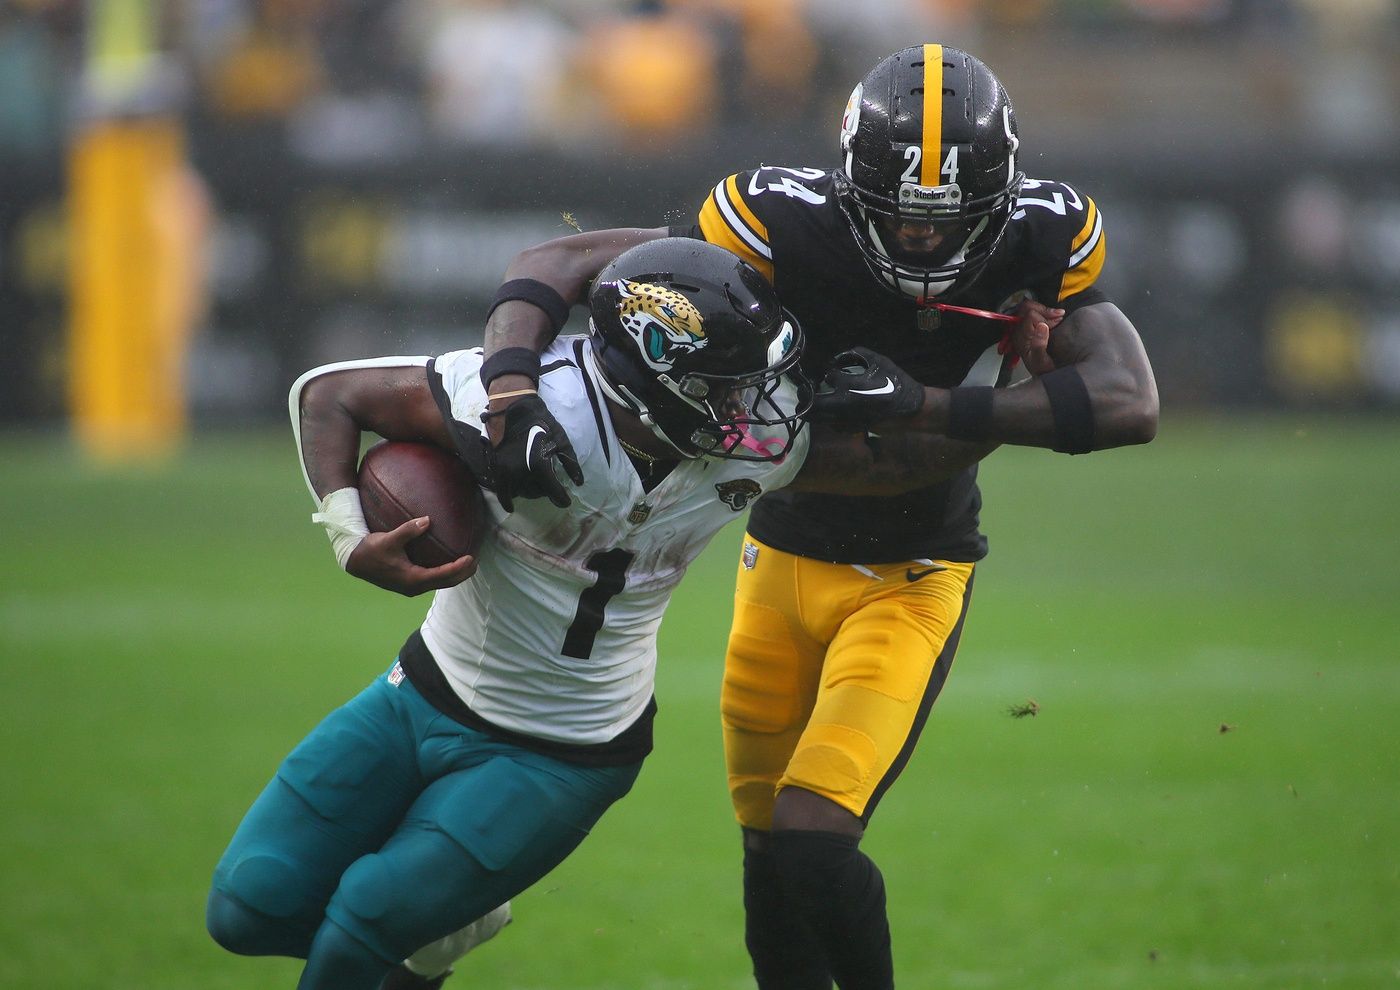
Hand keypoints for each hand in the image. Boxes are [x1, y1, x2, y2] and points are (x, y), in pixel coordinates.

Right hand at [346, 517, 476, 596]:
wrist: (354, 562)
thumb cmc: (371, 550)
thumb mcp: (389, 539)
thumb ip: (408, 530)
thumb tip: (427, 520)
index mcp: (412, 579)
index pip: (443, 575)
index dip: (459, 567)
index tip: (472, 558)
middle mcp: (414, 587)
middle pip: (446, 583)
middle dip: (463, 573)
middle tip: (477, 560)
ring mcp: (412, 587)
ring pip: (441, 583)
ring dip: (456, 575)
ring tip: (469, 563)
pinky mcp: (409, 583)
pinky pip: (434, 580)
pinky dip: (445, 574)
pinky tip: (451, 564)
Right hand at [487, 392, 583, 510]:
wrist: (514, 409)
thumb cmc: (541, 422)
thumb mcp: (561, 441)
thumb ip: (570, 463)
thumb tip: (578, 483)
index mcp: (538, 465)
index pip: (554, 492)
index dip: (562, 499)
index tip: (566, 502)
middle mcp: (521, 472)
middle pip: (536, 493)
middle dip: (544, 492)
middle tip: (549, 485)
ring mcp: (506, 470)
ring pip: (519, 493)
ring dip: (528, 492)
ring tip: (534, 484)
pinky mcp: (496, 467)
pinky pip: (501, 490)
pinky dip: (507, 498)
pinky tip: (511, 505)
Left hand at [810, 347, 925, 428]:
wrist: (910, 409)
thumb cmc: (896, 382)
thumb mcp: (880, 361)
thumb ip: (858, 354)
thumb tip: (839, 356)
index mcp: (852, 386)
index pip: (829, 376)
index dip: (828, 371)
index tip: (830, 370)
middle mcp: (846, 405)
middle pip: (813, 405)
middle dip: (805, 396)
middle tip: (804, 390)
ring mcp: (848, 419)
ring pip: (819, 419)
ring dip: (811, 409)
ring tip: (810, 401)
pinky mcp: (853, 429)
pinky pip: (831, 425)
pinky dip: (826, 418)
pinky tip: (829, 411)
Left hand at [1011, 299, 1064, 375]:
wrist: (1045, 376)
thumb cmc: (1044, 371)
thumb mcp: (1042, 363)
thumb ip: (1040, 345)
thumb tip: (1042, 326)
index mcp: (1021, 338)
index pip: (1030, 315)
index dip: (1044, 317)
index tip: (1056, 323)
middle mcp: (1019, 331)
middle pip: (1027, 308)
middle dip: (1045, 310)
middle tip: (1058, 316)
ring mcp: (1024, 328)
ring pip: (1030, 307)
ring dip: (1046, 310)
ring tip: (1059, 317)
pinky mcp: (1030, 326)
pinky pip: (1035, 312)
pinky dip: (1046, 312)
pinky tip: (1056, 318)